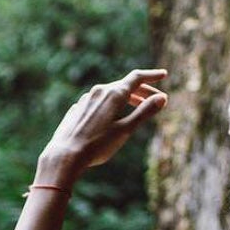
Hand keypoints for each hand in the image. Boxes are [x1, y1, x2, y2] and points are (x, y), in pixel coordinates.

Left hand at [38, 68, 167, 181]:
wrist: (66, 155)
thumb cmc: (98, 145)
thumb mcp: (125, 130)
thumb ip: (144, 112)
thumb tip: (162, 98)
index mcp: (114, 94)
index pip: (137, 78)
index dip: (152, 76)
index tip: (163, 74)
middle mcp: (99, 91)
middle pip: (125, 85)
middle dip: (143, 92)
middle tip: (156, 101)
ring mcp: (86, 99)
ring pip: (111, 93)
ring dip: (127, 98)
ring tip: (136, 108)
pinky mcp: (78, 108)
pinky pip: (99, 102)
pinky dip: (111, 105)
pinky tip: (112, 117)